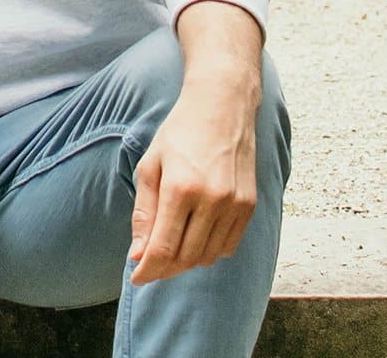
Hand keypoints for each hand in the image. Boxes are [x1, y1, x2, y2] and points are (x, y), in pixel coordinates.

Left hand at [127, 77, 258, 285]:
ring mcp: (235, 205)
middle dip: (164, 267)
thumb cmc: (179, 133)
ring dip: (186, 261)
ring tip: (170, 251)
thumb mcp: (151, 165)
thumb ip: (144, 212)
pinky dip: (209, 251)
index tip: (135, 278)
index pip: (164, 248)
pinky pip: (229, 245)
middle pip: (186, 257)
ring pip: (208, 256)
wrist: (221, 107)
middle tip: (149, 264)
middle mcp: (212, 200)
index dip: (148, 270)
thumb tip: (138, 254)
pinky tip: (194, 240)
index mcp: (180, 188)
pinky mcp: (250, 206)